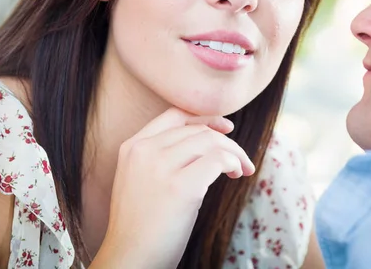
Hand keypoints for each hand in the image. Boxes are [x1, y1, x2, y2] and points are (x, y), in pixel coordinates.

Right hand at [91, 107, 255, 267]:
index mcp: (132, 146)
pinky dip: (233, 163)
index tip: (225, 127)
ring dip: (234, 153)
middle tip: (240, 160)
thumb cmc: (140, 225)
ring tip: (241, 170)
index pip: (174, 115)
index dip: (204, 118)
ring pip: (211, 141)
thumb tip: (206, 144)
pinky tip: (235, 175)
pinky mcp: (180, 186)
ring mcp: (160, 166)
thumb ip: (161, 157)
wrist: (129, 258)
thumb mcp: (140, 178)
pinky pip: (218, 160)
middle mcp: (144, 150)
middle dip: (226, 141)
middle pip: (198, 130)